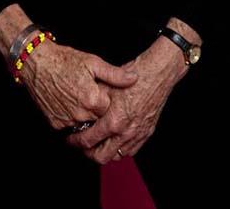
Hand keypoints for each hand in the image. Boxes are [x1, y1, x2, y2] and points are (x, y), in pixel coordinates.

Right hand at [17, 39, 139, 132]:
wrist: (37, 63)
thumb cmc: (65, 60)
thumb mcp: (93, 62)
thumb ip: (115, 74)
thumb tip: (134, 78)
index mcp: (93, 99)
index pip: (110, 109)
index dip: (109, 100)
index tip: (105, 92)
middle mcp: (80, 113)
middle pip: (99, 120)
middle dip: (98, 110)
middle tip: (93, 95)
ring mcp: (67, 120)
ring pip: (85, 126)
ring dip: (86, 117)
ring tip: (82, 99)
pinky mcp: (55, 124)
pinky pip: (70, 127)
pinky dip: (72, 119)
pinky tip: (71, 104)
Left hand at [64, 37, 186, 163]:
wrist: (158, 73)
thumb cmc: (134, 76)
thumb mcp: (106, 85)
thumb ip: (93, 102)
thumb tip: (80, 110)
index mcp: (114, 121)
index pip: (88, 141)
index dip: (75, 142)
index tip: (70, 139)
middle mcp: (126, 132)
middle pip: (102, 157)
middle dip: (88, 153)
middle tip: (82, 145)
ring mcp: (138, 134)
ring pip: (117, 156)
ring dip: (105, 152)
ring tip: (98, 142)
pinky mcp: (147, 132)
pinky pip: (131, 150)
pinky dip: (121, 149)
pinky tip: (115, 140)